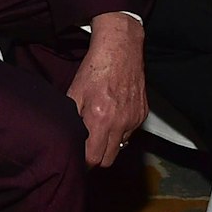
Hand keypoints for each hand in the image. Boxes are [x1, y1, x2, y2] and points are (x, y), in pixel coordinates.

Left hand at [67, 12, 146, 167]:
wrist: (120, 49)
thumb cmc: (95, 68)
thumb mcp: (75, 92)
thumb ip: (72, 118)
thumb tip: (68, 138)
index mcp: (100, 119)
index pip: (94, 158)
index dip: (84, 161)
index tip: (79, 158)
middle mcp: (119, 123)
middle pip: (108, 159)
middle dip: (97, 158)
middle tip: (88, 148)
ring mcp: (133, 119)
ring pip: (120, 146)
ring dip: (109, 143)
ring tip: (100, 128)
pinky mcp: (142, 114)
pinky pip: (130, 132)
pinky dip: (121, 129)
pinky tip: (113, 114)